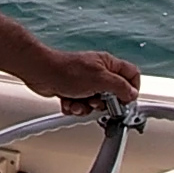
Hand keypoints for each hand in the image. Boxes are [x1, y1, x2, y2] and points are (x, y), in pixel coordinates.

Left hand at [19, 49, 141, 115]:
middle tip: (96, 101)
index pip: (131, 75)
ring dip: (86, 107)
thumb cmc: (66, 70)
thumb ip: (120, 87)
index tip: (125, 102)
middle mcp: (98, 72)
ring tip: (78, 101)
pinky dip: (75, 107)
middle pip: (113, 94)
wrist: (40, 73)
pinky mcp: (73, 92)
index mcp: (108, 64)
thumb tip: (133, 94)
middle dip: (103, 103)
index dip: (132, 90)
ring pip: (96, 103)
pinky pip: (81, 106)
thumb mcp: (100, 79)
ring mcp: (85, 83)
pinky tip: (69, 102)